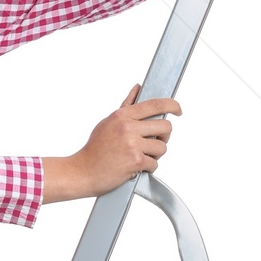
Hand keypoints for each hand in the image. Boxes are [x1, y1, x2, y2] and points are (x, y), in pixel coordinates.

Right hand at [41, 85, 180, 201]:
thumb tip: (138, 88)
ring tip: (140, 156)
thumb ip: (126, 106)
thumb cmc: (94, 149)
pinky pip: (154, 163)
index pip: (155, 105)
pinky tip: (135, 167)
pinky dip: (148, 168)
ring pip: (162, 147)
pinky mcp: (135, 161)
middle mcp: (128, 128)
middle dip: (163, 136)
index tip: (177, 109)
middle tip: (154, 142)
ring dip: (155, 154)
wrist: (83, 171)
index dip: (172, 105)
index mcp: (122, 116)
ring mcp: (132, 145)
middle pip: (165, 127)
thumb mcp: (108, 122)